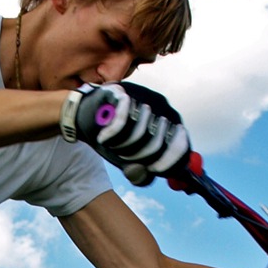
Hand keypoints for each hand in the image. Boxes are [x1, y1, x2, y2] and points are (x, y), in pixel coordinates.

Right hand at [60, 82, 190, 185]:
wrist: (86, 116)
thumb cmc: (113, 138)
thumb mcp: (128, 161)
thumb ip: (142, 174)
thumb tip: (148, 174)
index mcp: (170, 124)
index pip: (180, 146)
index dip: (168, 163)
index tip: (154, 169)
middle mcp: (162, 108)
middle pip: (157, 145)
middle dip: (137, 157)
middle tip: (123, 156)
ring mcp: (144, 97)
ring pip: (140, 134)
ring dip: (122, 146)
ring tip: (112, 144)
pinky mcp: (125, 93)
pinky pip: (122, 122)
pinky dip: (111, 135)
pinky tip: (104, 137)